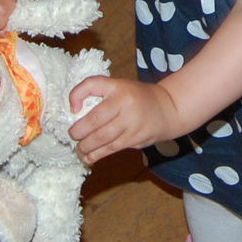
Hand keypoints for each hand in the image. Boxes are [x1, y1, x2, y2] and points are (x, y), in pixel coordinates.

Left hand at [68, 76, 182, 164]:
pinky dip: (97, 154)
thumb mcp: (119, 87)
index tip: (73, 109)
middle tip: (73, 136)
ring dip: (86, 146)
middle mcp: (125, 103)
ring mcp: (131, 122)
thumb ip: (99, 93)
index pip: (92, 85)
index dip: (76, 96)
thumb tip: (74, 112)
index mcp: (118, 87)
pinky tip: (89, 157)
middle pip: (94, 119)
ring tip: (79, 149)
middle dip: (78, 132)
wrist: (168, 108)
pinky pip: (112, 148)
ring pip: (102, 137)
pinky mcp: (135, 138)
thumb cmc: (136, 97)